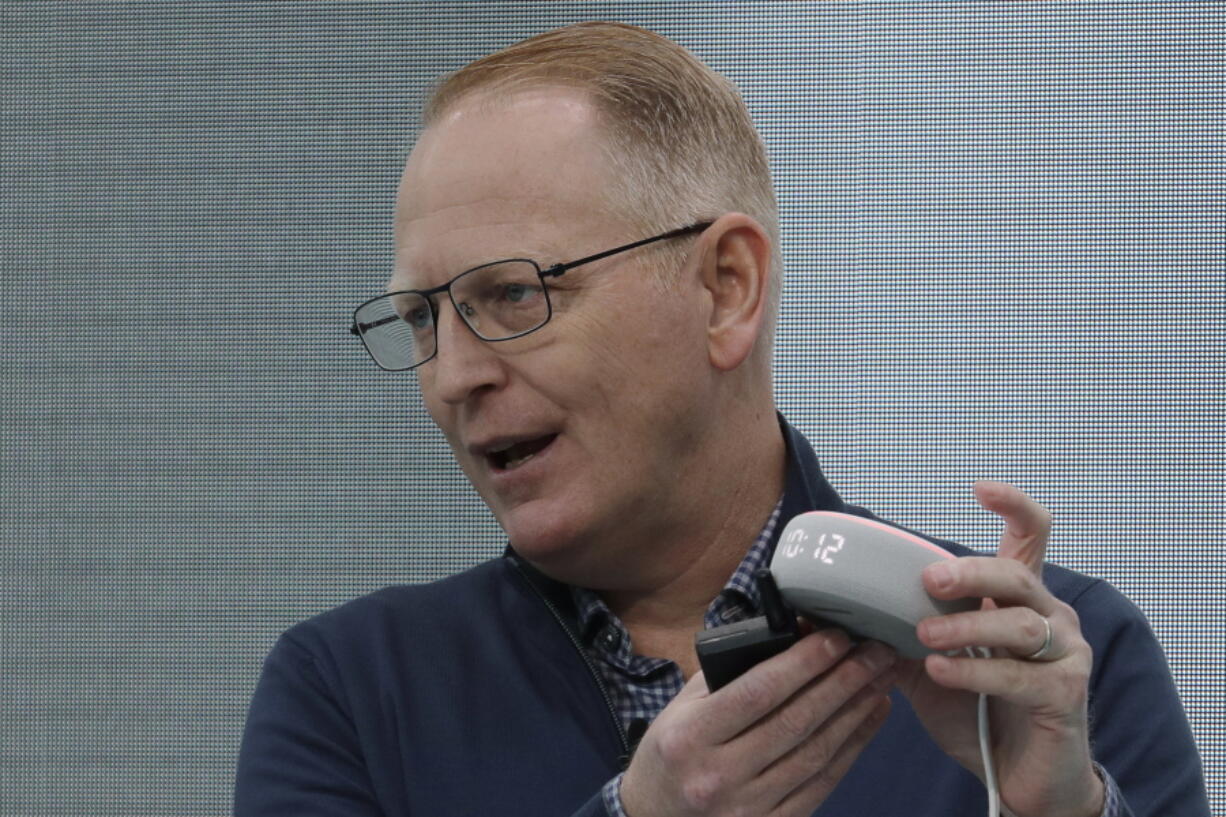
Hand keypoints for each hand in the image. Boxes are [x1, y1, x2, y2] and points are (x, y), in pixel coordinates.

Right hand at [620, 632, 894, 816]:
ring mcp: (748, 807)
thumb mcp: (683, 706)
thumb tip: (792, 635)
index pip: (758, 692)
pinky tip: (870, 717)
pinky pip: (821, 783)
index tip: (837, 637)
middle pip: (796, 721)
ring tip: (881, 678)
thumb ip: (731, 674)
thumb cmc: (671, 751)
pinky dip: (852, 747)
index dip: (803, 663)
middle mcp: (719, 774)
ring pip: (816, 752)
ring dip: (855, 711)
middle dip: (843, 681)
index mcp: (691, 736)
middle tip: (875, 651)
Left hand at [895, 481, 1103, 816]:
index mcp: (1019, 600)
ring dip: (965, 626)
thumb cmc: (978, 714)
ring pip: (1018, 624)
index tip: (979, 488)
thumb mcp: (928, 667)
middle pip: (1016, 575)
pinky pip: (1018, 675)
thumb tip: (829, 614)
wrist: (1022, 781)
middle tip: (926, 582)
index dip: (1012, 505)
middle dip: (969, 572)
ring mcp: (1065, 655)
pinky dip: (974, 672)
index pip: (1030, 535)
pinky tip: (940, 671)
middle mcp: (1050, 617)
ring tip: (924, 636)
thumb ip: (895, 635)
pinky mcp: (1065, 695)